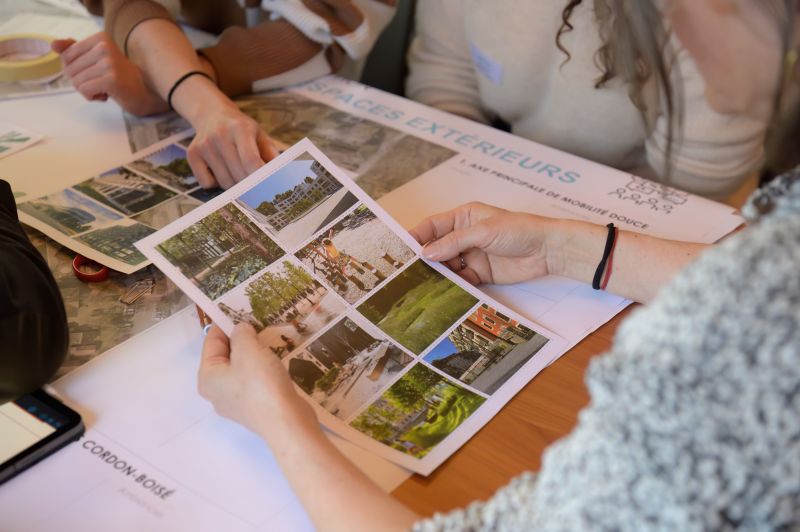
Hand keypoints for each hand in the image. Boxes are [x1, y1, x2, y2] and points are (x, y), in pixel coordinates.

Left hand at [52, 33, 165, 115]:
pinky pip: (84, 90)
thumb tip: (53, 45)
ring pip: (76, 81)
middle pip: (69, 69)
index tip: (93, 72)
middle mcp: (104, 47)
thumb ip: (73, 50)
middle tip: (99, 82)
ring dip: (87, 90)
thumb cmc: (118, 76)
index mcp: (100, 38)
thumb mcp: (95, 58)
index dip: (75, 70)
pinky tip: (104, 96)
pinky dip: (91, 97)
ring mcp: (108, 62)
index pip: (67, 56)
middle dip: (81, 81)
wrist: (144, 92)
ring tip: (103, 89)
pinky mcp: (111, 79)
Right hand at [185, 100, 278, 188]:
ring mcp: (204, 145)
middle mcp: (220, 135)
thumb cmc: (242, 130)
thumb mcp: (260, 135)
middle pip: (238, 175)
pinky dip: (216, 184)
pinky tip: (220, 170)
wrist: (213, 115)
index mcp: (241, 129)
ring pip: (224, 182)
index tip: (267, 188)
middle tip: (255, 183)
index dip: (259, 177)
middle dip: (250, 184)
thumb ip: (271, 155)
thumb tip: (281, 177)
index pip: (250, 160)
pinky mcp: (192, 154)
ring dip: (234, 185)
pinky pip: (207, 183)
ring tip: (237, 172)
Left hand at [198, 324, 317, 443]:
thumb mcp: (248, 349)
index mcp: (207, 377)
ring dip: (254, 354)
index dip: (227, 323)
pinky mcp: (254, 408)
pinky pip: (254, 381)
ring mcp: (235, 402)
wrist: (286, 421)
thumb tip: (240, 330)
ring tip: (270, 341)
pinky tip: (276, 363)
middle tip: (260, 325)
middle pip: (226, 356)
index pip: (212, 341)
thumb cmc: (261, 383)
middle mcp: (216, 391)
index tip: (244, 311)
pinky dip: (263, 369)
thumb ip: (241, 333)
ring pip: (241, 368)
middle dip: (242, 339)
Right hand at [410, 202, 562, 284]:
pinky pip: (461, 280)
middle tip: (408, 272)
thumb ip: (454, 242)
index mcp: (463, 217)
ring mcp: (472, 256)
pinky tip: (444, 292)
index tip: (402, 250)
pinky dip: (453, 286)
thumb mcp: (483, 231)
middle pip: (437, 248)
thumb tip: (426, 252)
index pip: (433, 226)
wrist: (547, 250)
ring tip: (422, 285)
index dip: (416, 236)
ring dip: (437, 274)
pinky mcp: (481, 274)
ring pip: (447, 266)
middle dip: (424, 259)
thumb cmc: (519, 230)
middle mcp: (464, 236)